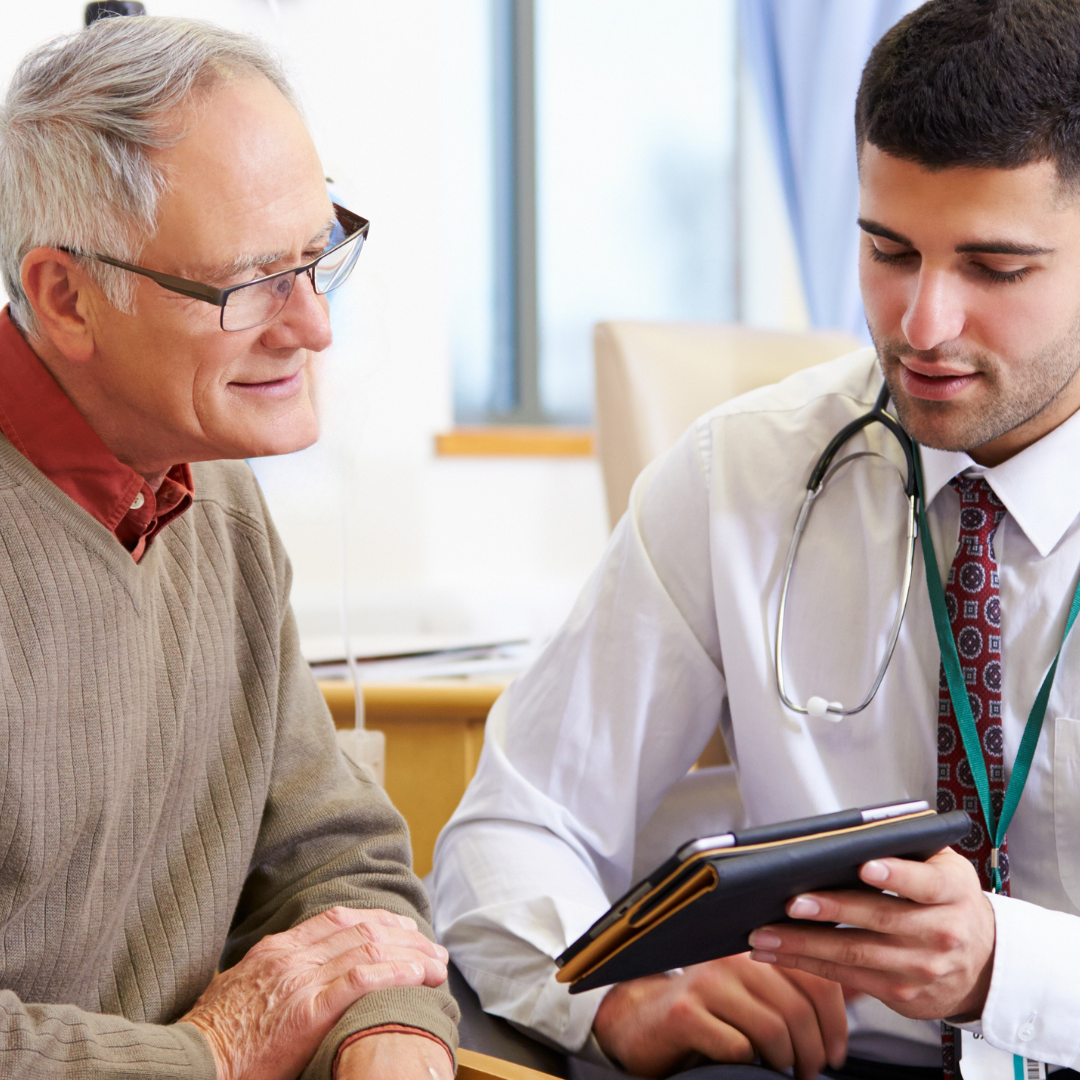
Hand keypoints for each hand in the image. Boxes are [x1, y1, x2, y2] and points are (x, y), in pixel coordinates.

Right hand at [182, 906, 447, 1079]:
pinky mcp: (309, 1012)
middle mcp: (292, 956)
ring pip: (371, 948)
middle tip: (431, 945)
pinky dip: (399, 972)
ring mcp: (300, 981)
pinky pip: (364, 979)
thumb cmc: (212, 1039)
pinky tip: (421, 975)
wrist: (189, 1063)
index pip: (338, 918)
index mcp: (277, 949)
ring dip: (412, 952)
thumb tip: (302, 978)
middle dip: (405, 934)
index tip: (403, 927)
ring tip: (437, 963)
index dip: (378, 919)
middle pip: (363, 928)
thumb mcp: (242, 992)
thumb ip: (275, 977)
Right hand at [592, 952, 846, 1079]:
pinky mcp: (685, 1013)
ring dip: (786, 1062)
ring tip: (784, 1072)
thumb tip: (853, 995)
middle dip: (813, 1052)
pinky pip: (738, 1046)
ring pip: (772, 1028)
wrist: (644, 1022)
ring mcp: (706, 982)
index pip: (815, 978)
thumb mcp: (754, 994)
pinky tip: (746, 1065)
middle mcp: (732, 957)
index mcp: (756, 948)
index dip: (836, 1023)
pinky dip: (749, 1063)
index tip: (836, 1054)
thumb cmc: (710, 1012)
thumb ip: (795, 988)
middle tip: (811, 1073)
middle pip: (797, 1008)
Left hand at [748, 846, 995, 1021]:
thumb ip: (906, 849)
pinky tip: (775, 953)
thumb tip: (848, 834)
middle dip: (831, 910)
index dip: (895, 874)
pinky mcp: (901, 993)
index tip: (863, 865)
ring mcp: (921, 967)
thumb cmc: (949, 901)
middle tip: (790, 901)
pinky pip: (846, 977)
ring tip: (764, 932)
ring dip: (803, 944)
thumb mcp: (944, 867)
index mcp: (953, 891)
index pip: (925, 882)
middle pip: (880, 919)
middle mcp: (942, 932)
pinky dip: (806, 965)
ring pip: (855, 953)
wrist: (984, 962)